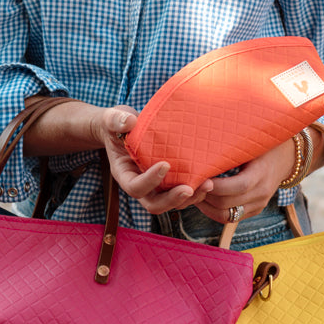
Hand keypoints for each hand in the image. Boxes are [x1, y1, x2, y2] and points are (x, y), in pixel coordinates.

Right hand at [98, 108, 214, 214]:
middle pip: (155, 205)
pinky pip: (183, 193)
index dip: (150, 181)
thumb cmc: (118, 124)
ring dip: (190, 198)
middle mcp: (141, 185)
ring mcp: (156, 187)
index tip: (165, 165)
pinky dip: (197, 189)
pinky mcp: (170, 182)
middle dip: (173, 200)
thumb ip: (116, 119)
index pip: (135, 187)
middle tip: (189, 188)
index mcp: (124, 174)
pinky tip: (210, 177)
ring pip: (172, 203)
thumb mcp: (112, 119)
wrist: (127, 128)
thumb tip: (129, 122)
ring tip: (208, 183)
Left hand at [198, 138, 296, 225]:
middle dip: (205, 196)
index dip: (217, 186)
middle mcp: (262, 193)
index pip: (239, 186)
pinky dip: (212, 211)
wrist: (285, 158)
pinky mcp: (254, 211)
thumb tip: (201, 149)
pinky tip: (203, 200)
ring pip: (226, 216)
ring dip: (205, 207)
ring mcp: (258, 205)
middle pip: (227, 203)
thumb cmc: (263, 144)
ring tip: (192, 194)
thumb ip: (231, 149)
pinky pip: (229, 218)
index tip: (200, 178)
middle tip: (188, 186)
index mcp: (262, 173)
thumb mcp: (251, 143)